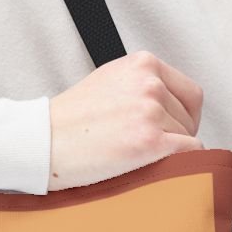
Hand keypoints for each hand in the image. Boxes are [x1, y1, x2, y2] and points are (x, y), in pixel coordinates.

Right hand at [48, 51, 203, 191]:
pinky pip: (188, 155)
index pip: (190, 92)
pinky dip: (177, 165)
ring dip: (169, 152)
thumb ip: (141, 86)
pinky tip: (152, 167)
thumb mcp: (109, 82)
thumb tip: (173, 107)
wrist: (41, 142)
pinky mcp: (150, 141)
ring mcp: (150, 112)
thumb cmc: (68, 120)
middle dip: (175, 135)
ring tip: (135, 155)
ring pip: (188, 138)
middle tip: (146, 147)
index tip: (170, 130)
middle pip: (189, 117)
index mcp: (142, 64)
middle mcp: (150, 83)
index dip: (183, 116)